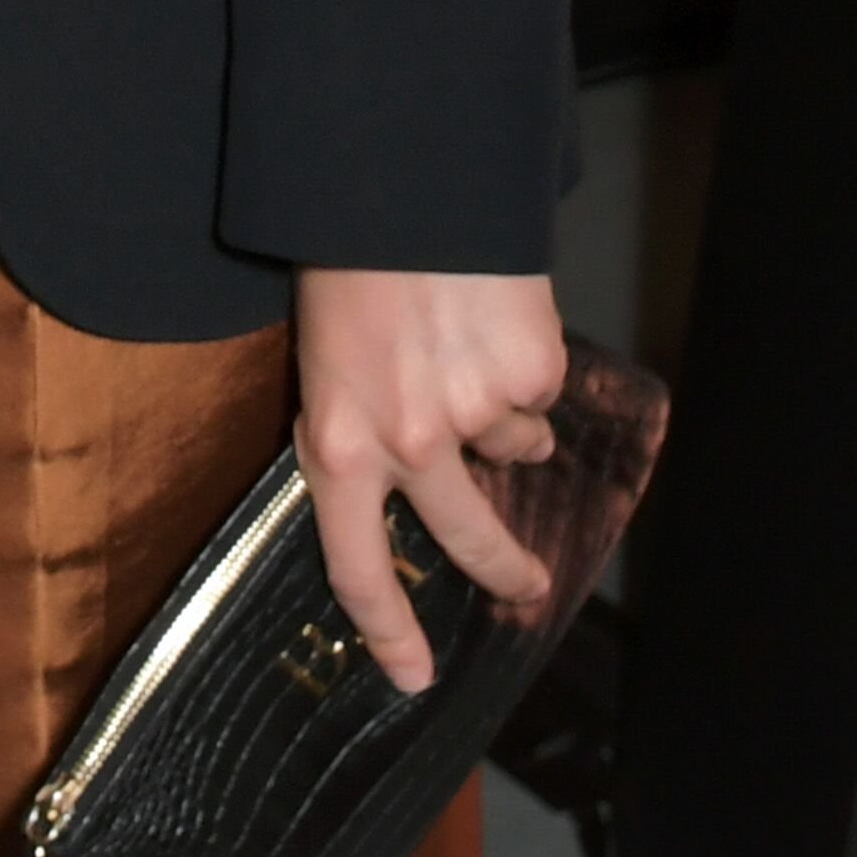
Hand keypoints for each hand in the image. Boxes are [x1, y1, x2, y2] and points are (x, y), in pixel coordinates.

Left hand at [295, 266, 565, 697]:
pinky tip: (492, 314)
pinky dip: (522, 363)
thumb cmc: (341, 261)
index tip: (411, 677)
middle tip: (523, 585)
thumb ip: (359, 425)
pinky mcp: (530, 373)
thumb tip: (411, 473)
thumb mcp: (320, 357)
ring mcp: (475, 412)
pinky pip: (536, 392)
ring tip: (465, 343)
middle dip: (503, 569)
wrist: (397, 179)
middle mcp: (407, 444)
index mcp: (336, 443)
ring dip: (502, 413)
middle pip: (466, 537)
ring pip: (511, 446)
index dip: (386, 631)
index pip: (357, 567)